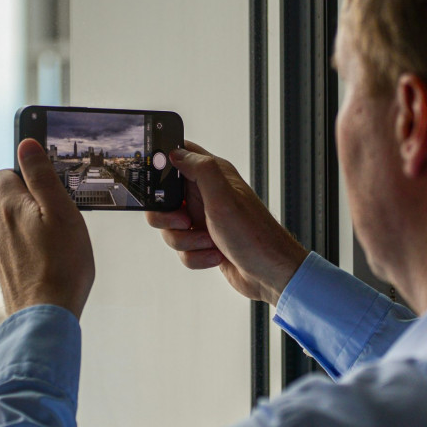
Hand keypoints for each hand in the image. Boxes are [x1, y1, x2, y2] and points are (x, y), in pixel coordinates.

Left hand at [0, 138, 94, 318]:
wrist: (46, 318)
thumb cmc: (61, 266)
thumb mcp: (61, 211)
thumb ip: (42, 177)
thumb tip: (26, 145)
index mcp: (10, 208)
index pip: (3, 174)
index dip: (22, 172)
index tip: (44, 178)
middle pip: (11, 203)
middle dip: (33, 203)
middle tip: (61, 213)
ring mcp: (1, 254)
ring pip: (16, 229)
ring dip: (35, 230)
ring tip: (62, 243)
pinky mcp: (8, 275)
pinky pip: (20, 253)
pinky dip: (34, 253)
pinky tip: (54, 265)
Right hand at [146, 141, 307, 304]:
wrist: (269, 273)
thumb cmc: (254, 235)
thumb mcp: (223, 197)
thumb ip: (200, 170)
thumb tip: (175, 152)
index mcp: (212, 175)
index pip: (178, 154)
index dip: (161, 164)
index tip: (157, 183)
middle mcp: (205, 194)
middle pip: (163, 198)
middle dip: (167, 217)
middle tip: (185, 221)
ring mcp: (203, 219)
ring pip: (170, 228)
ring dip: (186, 241)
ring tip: (209, 242)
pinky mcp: (203, 242)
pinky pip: (182, 249)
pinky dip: (195, 256)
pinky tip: (215, 255)